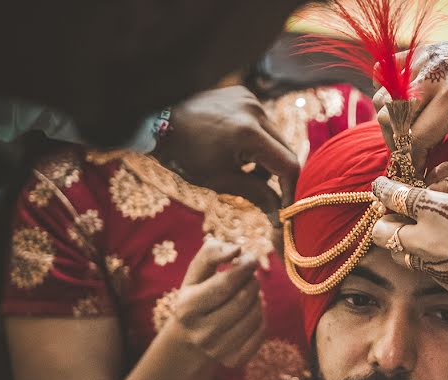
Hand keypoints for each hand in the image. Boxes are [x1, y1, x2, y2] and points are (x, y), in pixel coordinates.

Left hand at [153, 86, 298, 213]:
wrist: (157, 120)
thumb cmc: (185, 154)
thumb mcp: (221, 180)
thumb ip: (256, 196)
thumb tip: (279, 217)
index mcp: (248, 133)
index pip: (288, 164)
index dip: (291, 190)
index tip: (285, 208)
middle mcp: (254, 110)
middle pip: (286, 150)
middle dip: (279, 176)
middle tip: (267, 195)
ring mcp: (250, 99)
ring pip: (275, 138)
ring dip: (267, 158)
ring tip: (243, 170)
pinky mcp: (244, 94)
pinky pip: (263, 124)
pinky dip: (257, 141)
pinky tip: (236, 149)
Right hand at [167, 238, 266, 367]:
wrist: (191, 338)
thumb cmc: (197, 296)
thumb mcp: (196, 274)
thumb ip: (211, 253)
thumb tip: (237, 248)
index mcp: (187, 308)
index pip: (224, 285)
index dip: (243, 268)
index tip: (251, 259)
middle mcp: (200, 333)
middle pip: (243, 300)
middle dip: (252, 283)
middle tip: (249, 277)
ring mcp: (217, 350)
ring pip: (255, 315)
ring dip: (258, 298)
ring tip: (250, 293)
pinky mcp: (233, 361)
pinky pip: (262, 331)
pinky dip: (262, 316)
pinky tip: (252, 310)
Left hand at [370, 173, 447, 336]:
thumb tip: (435, 181)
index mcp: (435, 209)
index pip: (391, 196)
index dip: (384, 188)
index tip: (384, 185)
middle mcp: (426, 240)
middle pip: (381, 231)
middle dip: (386, 219)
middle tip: (402, 212)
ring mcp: (434, 267)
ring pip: (399, 253)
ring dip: (404, 241)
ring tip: (426, 230)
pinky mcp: (445, 284)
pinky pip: (424, 268)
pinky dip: (427, 257)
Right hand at [374, 25, 447, 177]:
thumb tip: (431, 184)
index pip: (414, 138)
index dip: (412, 162)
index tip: (417, 175)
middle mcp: (433, 74)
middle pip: (390, 119)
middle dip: (398, 145)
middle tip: (414, 156)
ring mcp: (421, 59)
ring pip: (383, 99)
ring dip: (391, 123)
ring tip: (412, 134)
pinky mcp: (415, 52)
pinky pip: (383, 75)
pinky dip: (388, 94)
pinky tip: (407, 107)